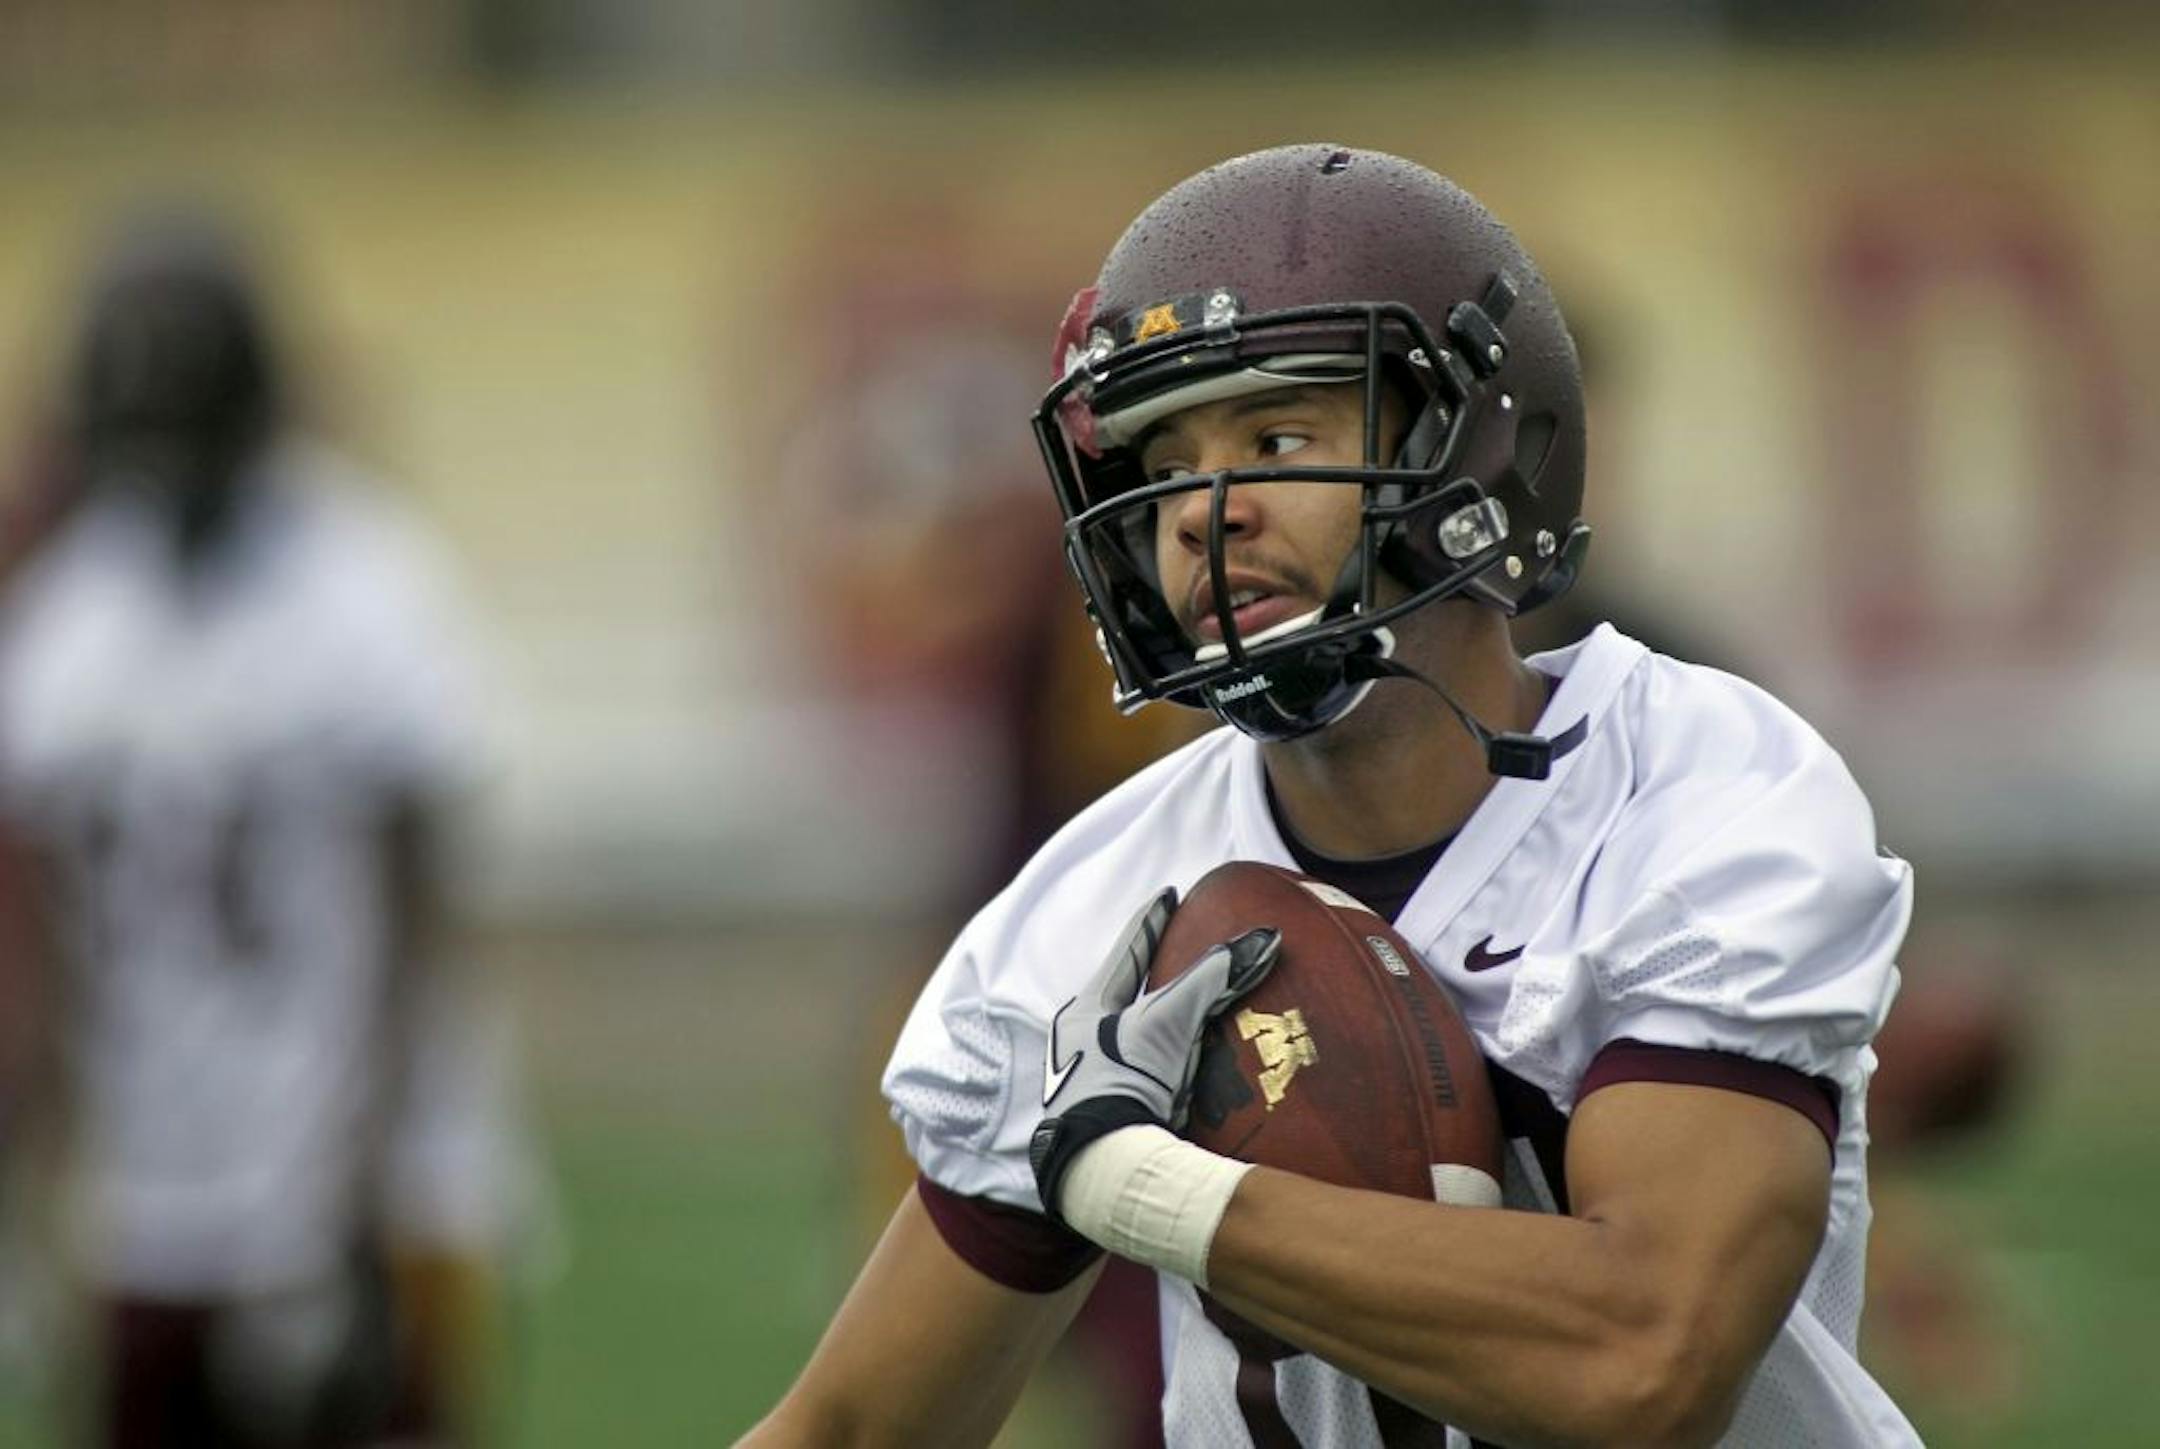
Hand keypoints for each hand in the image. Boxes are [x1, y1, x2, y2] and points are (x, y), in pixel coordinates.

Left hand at [1028, 887, 1279, 1222]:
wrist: (1101, 1169)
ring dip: (1152, 1024)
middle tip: (1171, 951)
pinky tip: (1179, 1072)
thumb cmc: (1125, 1085)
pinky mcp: (1105, 1115)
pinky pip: (1138, 1076)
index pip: (1126, 952)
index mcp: (1086, 1012)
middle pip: (1119, 994)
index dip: (1151, 923)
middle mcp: (1078, 1043)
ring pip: (1124, 1037)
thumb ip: (1214, 979)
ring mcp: (1087, 1082)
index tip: (1168, 896)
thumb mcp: (1169, 1023)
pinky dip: (1161, 1065)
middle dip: (1144, 974)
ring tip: (1179, 1010)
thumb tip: (1265, 938)